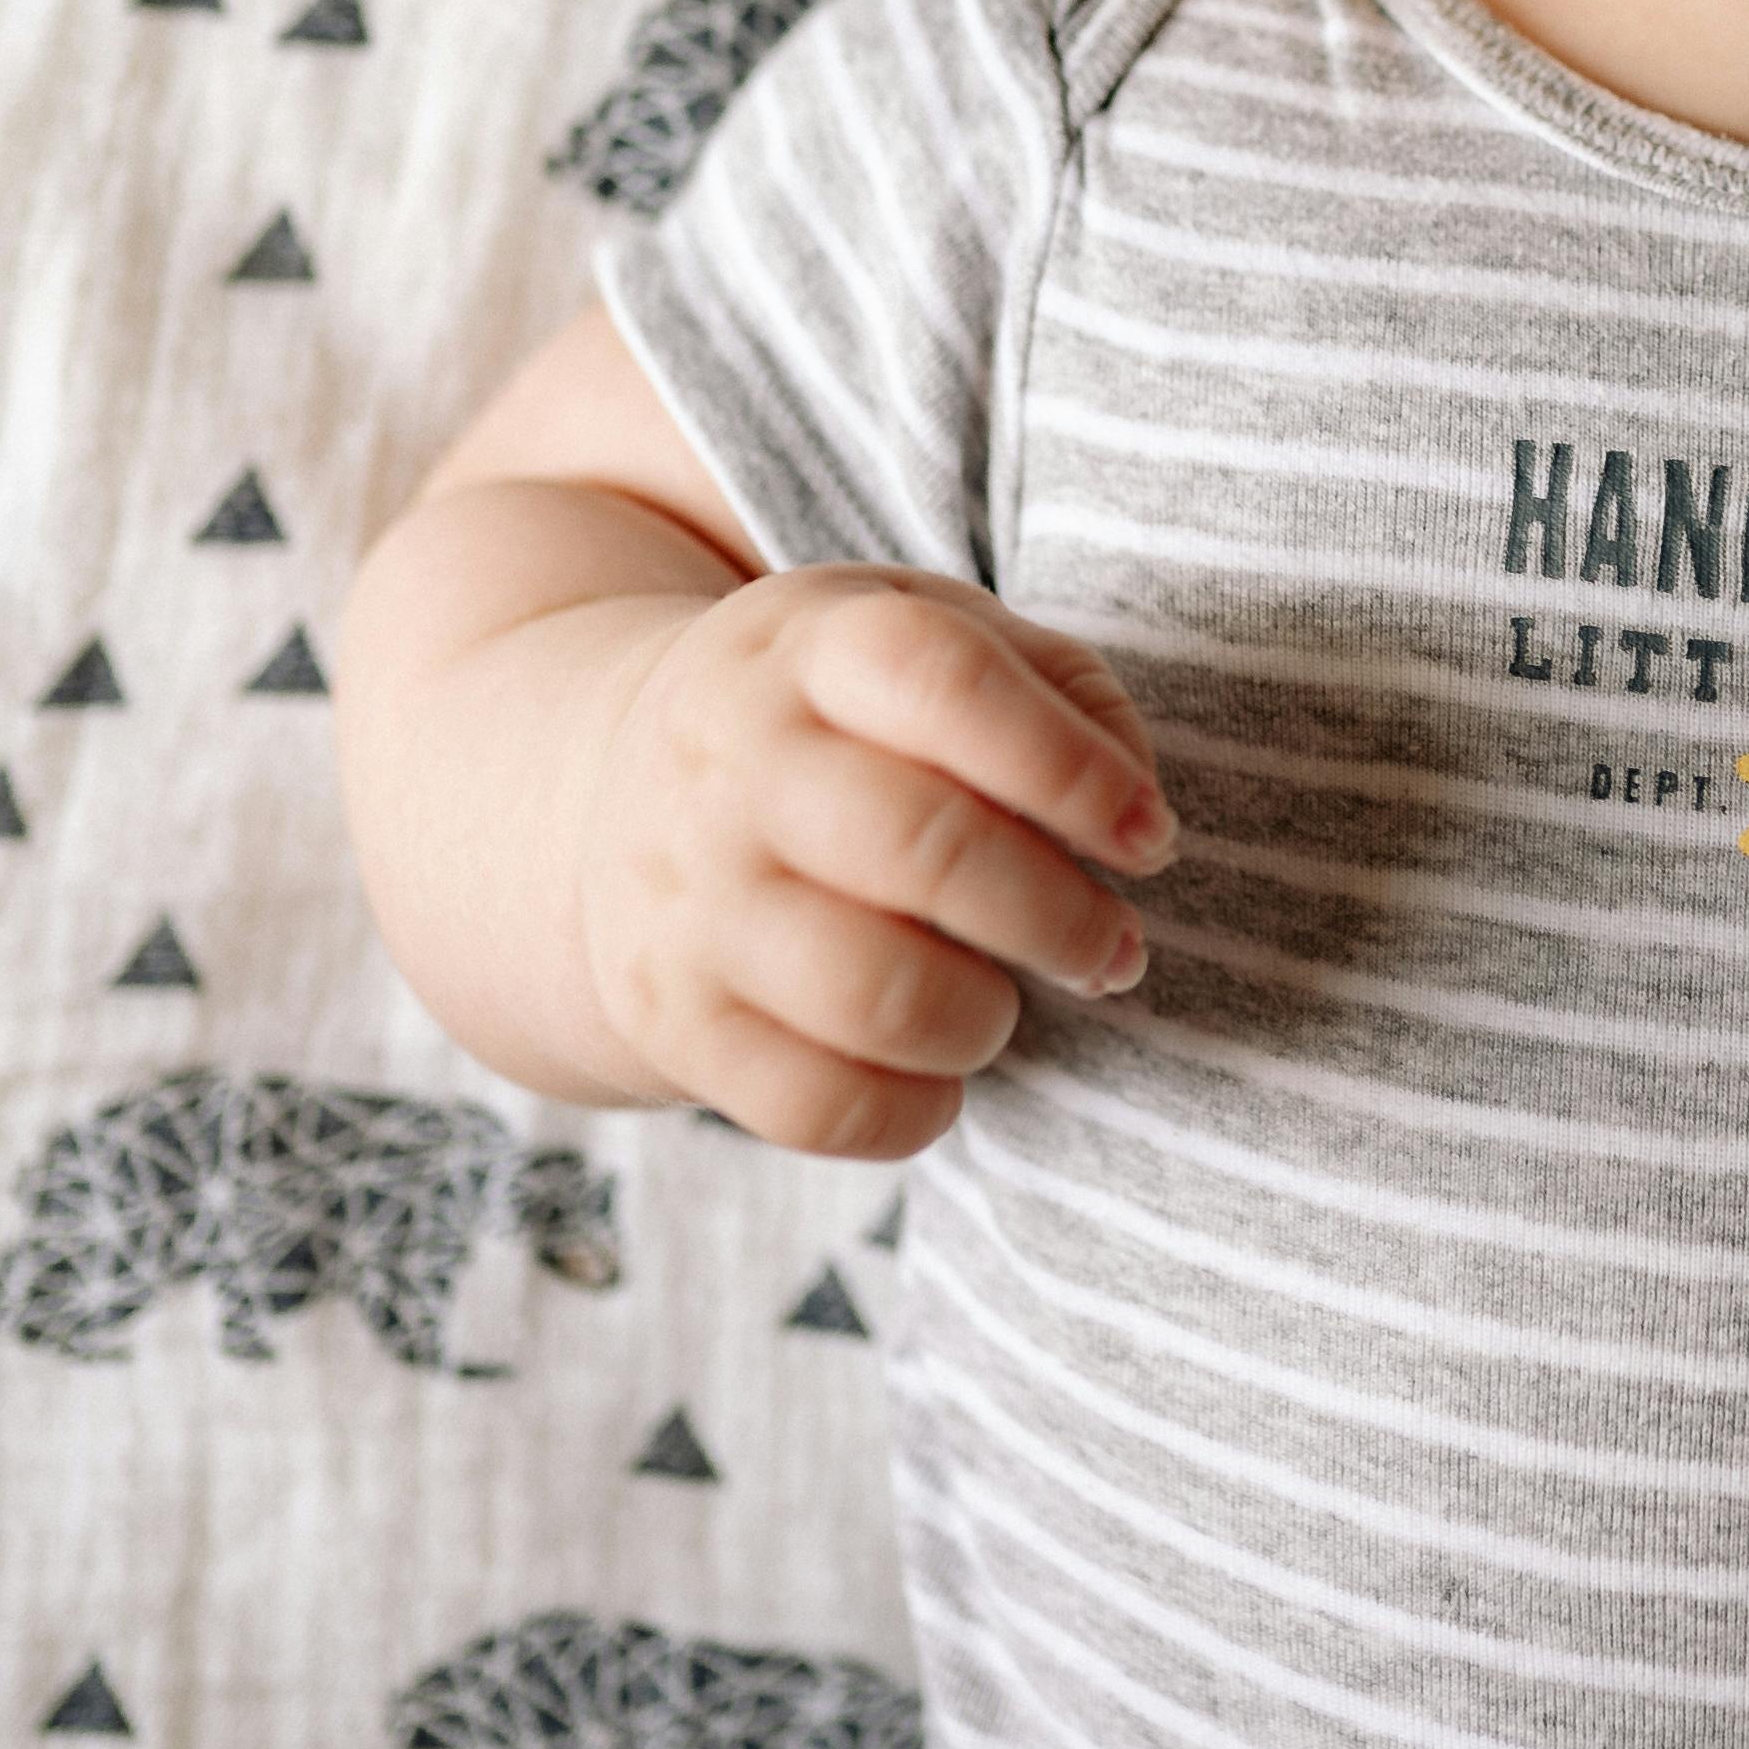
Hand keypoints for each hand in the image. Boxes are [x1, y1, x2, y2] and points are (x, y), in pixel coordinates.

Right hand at [583, 566, 1183, 1160]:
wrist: (599, 790)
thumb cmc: (832, 716)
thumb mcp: (926, 634)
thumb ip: (1059, 689)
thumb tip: (1135, 812)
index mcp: (815, 647)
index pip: (949, 682)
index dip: (1074, 769)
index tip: (1149, 837)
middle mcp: (738, 766)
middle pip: (924, 848)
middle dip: (1061, 918)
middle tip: (1111, 947)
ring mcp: (694, 900)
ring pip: (872, 994)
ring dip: (984, 1020)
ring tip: (1002, 1007)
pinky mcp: (673, 1020)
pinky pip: (816, 1105)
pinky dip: (913, 1114)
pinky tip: (937, 1074)